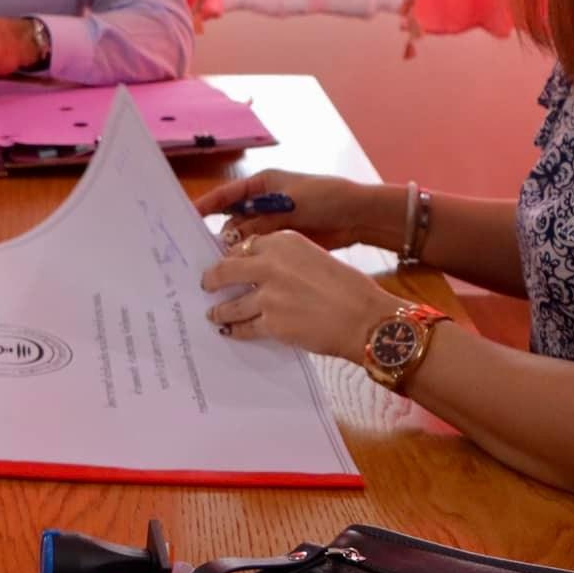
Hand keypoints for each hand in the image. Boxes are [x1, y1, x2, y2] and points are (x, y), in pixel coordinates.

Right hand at [194, 169, 398, 252]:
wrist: (358, 216)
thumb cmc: (325, 198)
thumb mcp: (289, 205)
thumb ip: (259, 221)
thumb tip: (230, 239)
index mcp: (262, 186)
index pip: (227, 195)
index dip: (207, 205)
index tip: (187, 216)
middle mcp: (263, 204)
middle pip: (233, 220)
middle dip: (219, 235)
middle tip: (201, 252)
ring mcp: (273, 224)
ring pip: (245, 239)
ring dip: (235, 252)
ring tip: (219, 268)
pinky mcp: (283, 243)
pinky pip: (261, 252)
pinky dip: (252, 262)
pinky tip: (242, 274)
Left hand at [200, 231, 403, 362]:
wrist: (366, 318)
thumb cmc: (349, 288)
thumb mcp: (315, 257)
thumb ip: (286, 260)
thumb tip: (261, 270)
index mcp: (282, 242)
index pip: (244, 246)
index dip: (231, 257)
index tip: (224, 264)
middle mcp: (269, 264)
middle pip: (226, 269)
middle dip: (213, 278)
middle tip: (207, 284)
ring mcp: (267, 294)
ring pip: (230, 303)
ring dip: (219, 309)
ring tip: (212, 312)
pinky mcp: (271, 322)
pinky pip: (243, 326)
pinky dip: (234, 330)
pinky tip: (229, 331)